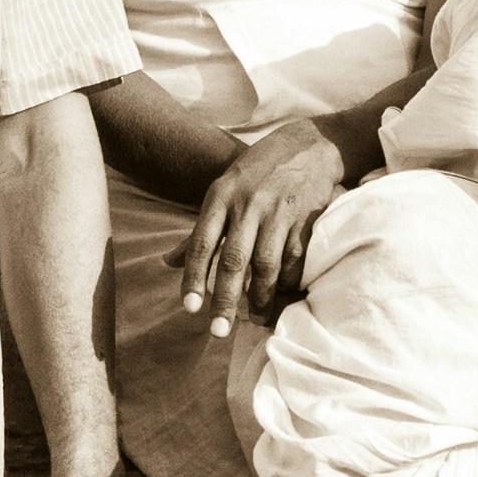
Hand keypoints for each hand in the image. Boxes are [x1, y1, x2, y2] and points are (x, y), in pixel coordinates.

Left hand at [179, 117, 346, 335]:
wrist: (310, 145)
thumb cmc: (259, 171)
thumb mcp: (223, 189)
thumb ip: (200, 229)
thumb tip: (167, 263)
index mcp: (221, 196)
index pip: (201, 242)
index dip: (194, 276)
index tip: (189, 308)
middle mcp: (248, 204)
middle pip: (234, 260)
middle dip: (225, 299)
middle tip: (218, 331)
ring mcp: (279, 212)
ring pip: (266, 264)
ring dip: (260, 297)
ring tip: (255, 318)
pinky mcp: (306, 219)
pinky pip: (295, 260)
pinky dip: (288, 281)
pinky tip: (282, 294)